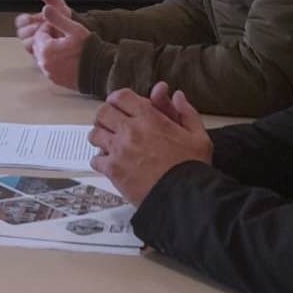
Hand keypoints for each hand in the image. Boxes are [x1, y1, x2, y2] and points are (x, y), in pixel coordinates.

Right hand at [15, 0, 68, 55]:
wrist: (78, 35)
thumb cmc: (66, 18)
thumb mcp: (56, 3)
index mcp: (33, 21)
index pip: (20, 21)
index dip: (25, 21)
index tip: (33, 19)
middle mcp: (32, 33)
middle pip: (21, 33)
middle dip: (32, 30)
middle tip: (44, 27)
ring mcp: (37, 45)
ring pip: (27, 44)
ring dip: (38, 39)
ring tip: (50, 35)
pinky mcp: (42, 55)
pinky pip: (36, 53)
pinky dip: (43, 47)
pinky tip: (52, 43)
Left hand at [30, 0, 91, 90]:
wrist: (101, 71)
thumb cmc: (89, 50)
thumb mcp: (74, 29)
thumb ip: (57, 18)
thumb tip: (45, 8)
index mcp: (46, 49)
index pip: (39, 33)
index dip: (49, 27)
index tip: (60, 27)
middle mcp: (44, 63)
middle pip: (38, 45)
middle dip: (47, 38)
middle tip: (63, 35)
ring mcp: (50, 73)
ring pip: (43, 57)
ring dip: (51, 50)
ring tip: (67, 46)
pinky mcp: (56, 80)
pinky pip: (50, 67)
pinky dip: (55, 61)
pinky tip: (68, 57)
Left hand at [88, 83, 212, 203]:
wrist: (185, 196)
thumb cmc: (192, 167)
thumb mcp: (198, 136)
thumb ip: (186, 112)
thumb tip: (178, 96)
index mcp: (149, 118)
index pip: (121, 97)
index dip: (117, 98)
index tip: (119, 104)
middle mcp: (130, 131)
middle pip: (103, 112)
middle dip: (106, 116)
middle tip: (111, 123)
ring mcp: (119, 150)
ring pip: (94, 134)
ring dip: (100, 136)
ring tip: (108, 142)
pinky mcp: (113, 170)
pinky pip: (95, 159)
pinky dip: (99, 160)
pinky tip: (109, 163)